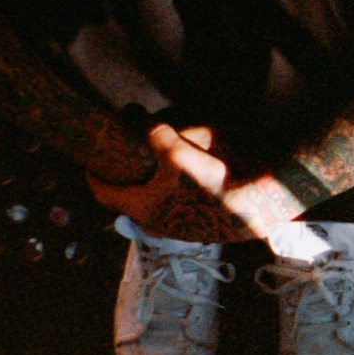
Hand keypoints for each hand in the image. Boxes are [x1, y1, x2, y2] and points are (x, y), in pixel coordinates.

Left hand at [87, 124, 282, 242]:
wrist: (262, 202)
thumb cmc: (216, 179)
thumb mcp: (180, 149)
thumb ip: (157, 135)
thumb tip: (149, 126)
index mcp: (144, 207)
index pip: (103, 193)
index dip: (93, 175)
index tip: (91, 162)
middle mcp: (159, 223)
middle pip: (132, 198)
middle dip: (132, 176)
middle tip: (134, 157)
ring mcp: (182, 228)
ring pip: (158, 203)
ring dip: (157, 183)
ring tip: (166, 161)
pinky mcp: (204, 227)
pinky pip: (182, 207)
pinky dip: (180, 190)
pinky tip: (193, 174)